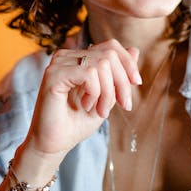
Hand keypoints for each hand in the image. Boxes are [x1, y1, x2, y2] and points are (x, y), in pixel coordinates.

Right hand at [22, 39, 141, 160]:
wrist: (54, 144)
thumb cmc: (76, 123)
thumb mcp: (107, 96)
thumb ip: (118, 74)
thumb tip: (135, 50)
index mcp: (78, 58)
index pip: (110, 46)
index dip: (128, 63)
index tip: (136, 83)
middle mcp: (67, 56)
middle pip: (109, 54)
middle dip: (121, 82)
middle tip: (121, 105)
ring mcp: (58, 63)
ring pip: (101, 64)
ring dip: (107, 93)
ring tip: (100, 111)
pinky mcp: (53, 75)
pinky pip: (88, 74)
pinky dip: (95, 92)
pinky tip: (86, 106)